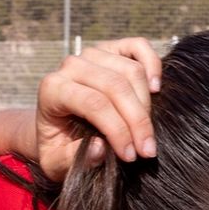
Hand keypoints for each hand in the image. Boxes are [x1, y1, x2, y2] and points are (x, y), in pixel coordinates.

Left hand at [32, 38, 162, 179]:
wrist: (56, 126)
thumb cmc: (57, 146)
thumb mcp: (56, 162)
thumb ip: (72, 158)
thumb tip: (100, 148)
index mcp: (52, 89)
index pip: (93, 103)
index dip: (118, 130)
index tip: (131, 156)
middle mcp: (71, 65)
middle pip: (116, 86)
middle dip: (137, 121)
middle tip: (147, 150)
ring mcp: (93, 53)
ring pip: (131, 71)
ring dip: (147, 104)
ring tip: (147, 133)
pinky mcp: (111, 49)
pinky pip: (138, 47)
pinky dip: (152, 65)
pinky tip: (156, 90)